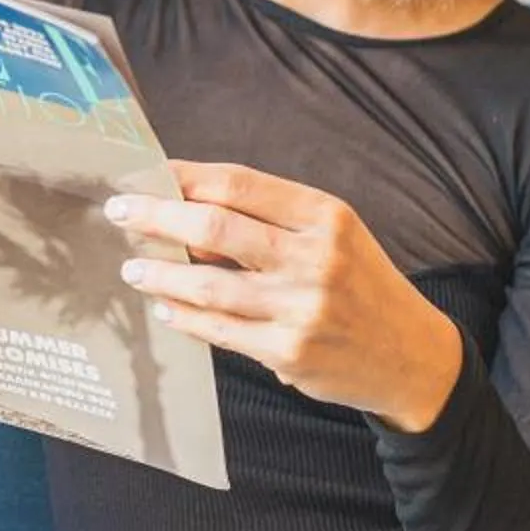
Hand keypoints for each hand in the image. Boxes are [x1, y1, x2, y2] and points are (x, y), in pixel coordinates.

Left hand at [105, 160, 463, 431]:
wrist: (409, 355)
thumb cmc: (359, 283)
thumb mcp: (332, 236)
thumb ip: (269, 222)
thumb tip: (185, 209)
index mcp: (326, 216)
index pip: (240, 184)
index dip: (185, 177)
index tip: (148, 175)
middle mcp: (316, 258)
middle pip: (216, 227)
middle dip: (157, 216)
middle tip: (120, 211)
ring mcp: (302, 308)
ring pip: (208, 285)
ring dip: (161, 274)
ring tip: (133, 268)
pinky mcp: (289, 352)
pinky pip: (219, 330)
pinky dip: (184, 316)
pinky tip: (165, 306)